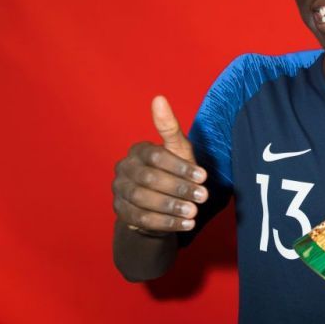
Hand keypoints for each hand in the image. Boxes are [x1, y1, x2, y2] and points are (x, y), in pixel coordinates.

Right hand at [112, 96, 207, 235]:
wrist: (159, 201)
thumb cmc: (173, 169)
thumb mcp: (177, 149)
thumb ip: (170, 127)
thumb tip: (159, 98)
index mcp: (137, 150)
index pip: (156, 157)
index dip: (181, 167)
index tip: (204, 177)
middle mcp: (123, 169)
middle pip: (150, 179)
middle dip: (179, 188)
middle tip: (203, 197)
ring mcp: (119, 192)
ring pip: (144, 200)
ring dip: (172, 208)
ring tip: (195, 213)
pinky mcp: (121, 213)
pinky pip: (141, 219)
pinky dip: (165, 223)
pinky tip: (185, 225)